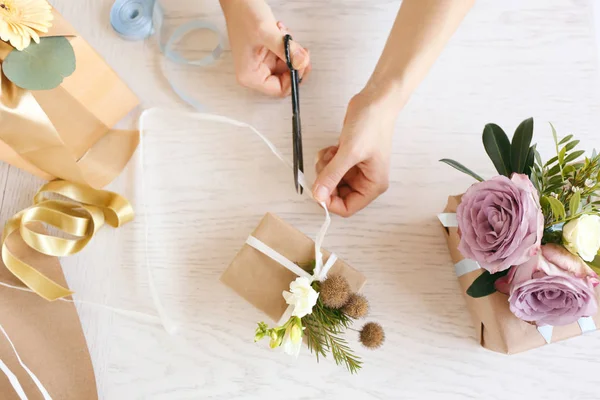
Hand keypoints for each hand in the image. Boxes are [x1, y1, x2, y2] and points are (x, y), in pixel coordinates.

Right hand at [221, 0, 310, 96]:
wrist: (238, 0)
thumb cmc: (243, 15)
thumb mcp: (266, 32)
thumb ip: (286, 49)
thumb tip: (302, 63)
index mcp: (250, 75)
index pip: (279, 90)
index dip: (294, 79)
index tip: (302, 63)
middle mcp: (255, 73)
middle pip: (286, 79)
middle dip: (294, 62)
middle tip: (298, 47)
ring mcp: (261, 63)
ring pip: (288, 66)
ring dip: (291, 50)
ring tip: (282, 33)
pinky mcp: (266, 54)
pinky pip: (285, 56)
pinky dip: (288, 44)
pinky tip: (280, 31)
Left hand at [313, 92, 395, 216]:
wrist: (376, 101)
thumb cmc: (372, 124)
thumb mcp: (350, 152)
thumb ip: (332, 176)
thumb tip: (318, 196)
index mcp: (372, 185)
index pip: (347, 208)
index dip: (330, 202)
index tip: (317, 190)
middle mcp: (365, 180)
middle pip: (336, 195)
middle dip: (326, 182)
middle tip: (324, 166)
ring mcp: (355, 169)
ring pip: (330, 181)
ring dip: (324, 168)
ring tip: (331, 153)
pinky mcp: (347, 158)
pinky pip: (330, 167)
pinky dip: (326, 158)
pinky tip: (333, 147)